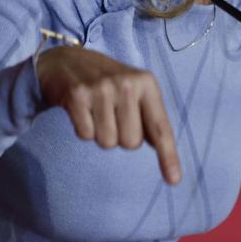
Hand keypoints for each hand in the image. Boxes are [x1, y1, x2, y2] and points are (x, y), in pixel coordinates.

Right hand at [35, 46, 181, 183]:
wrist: (66, 61)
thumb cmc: (107, 81)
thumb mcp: (134, 90)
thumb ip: (148, 116)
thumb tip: (159, 145)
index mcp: (146, 83)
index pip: (160, 127)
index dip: (168, 156)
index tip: (174, 180)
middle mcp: (127, 84)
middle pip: (131, 143)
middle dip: (121, 137)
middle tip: (112, 114)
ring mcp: (101, 89)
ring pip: (107, 142)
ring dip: (101, 134)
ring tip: (96, 111)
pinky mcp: (77, 96)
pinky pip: (85, 135)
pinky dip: (83, 129)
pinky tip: (81, 110)